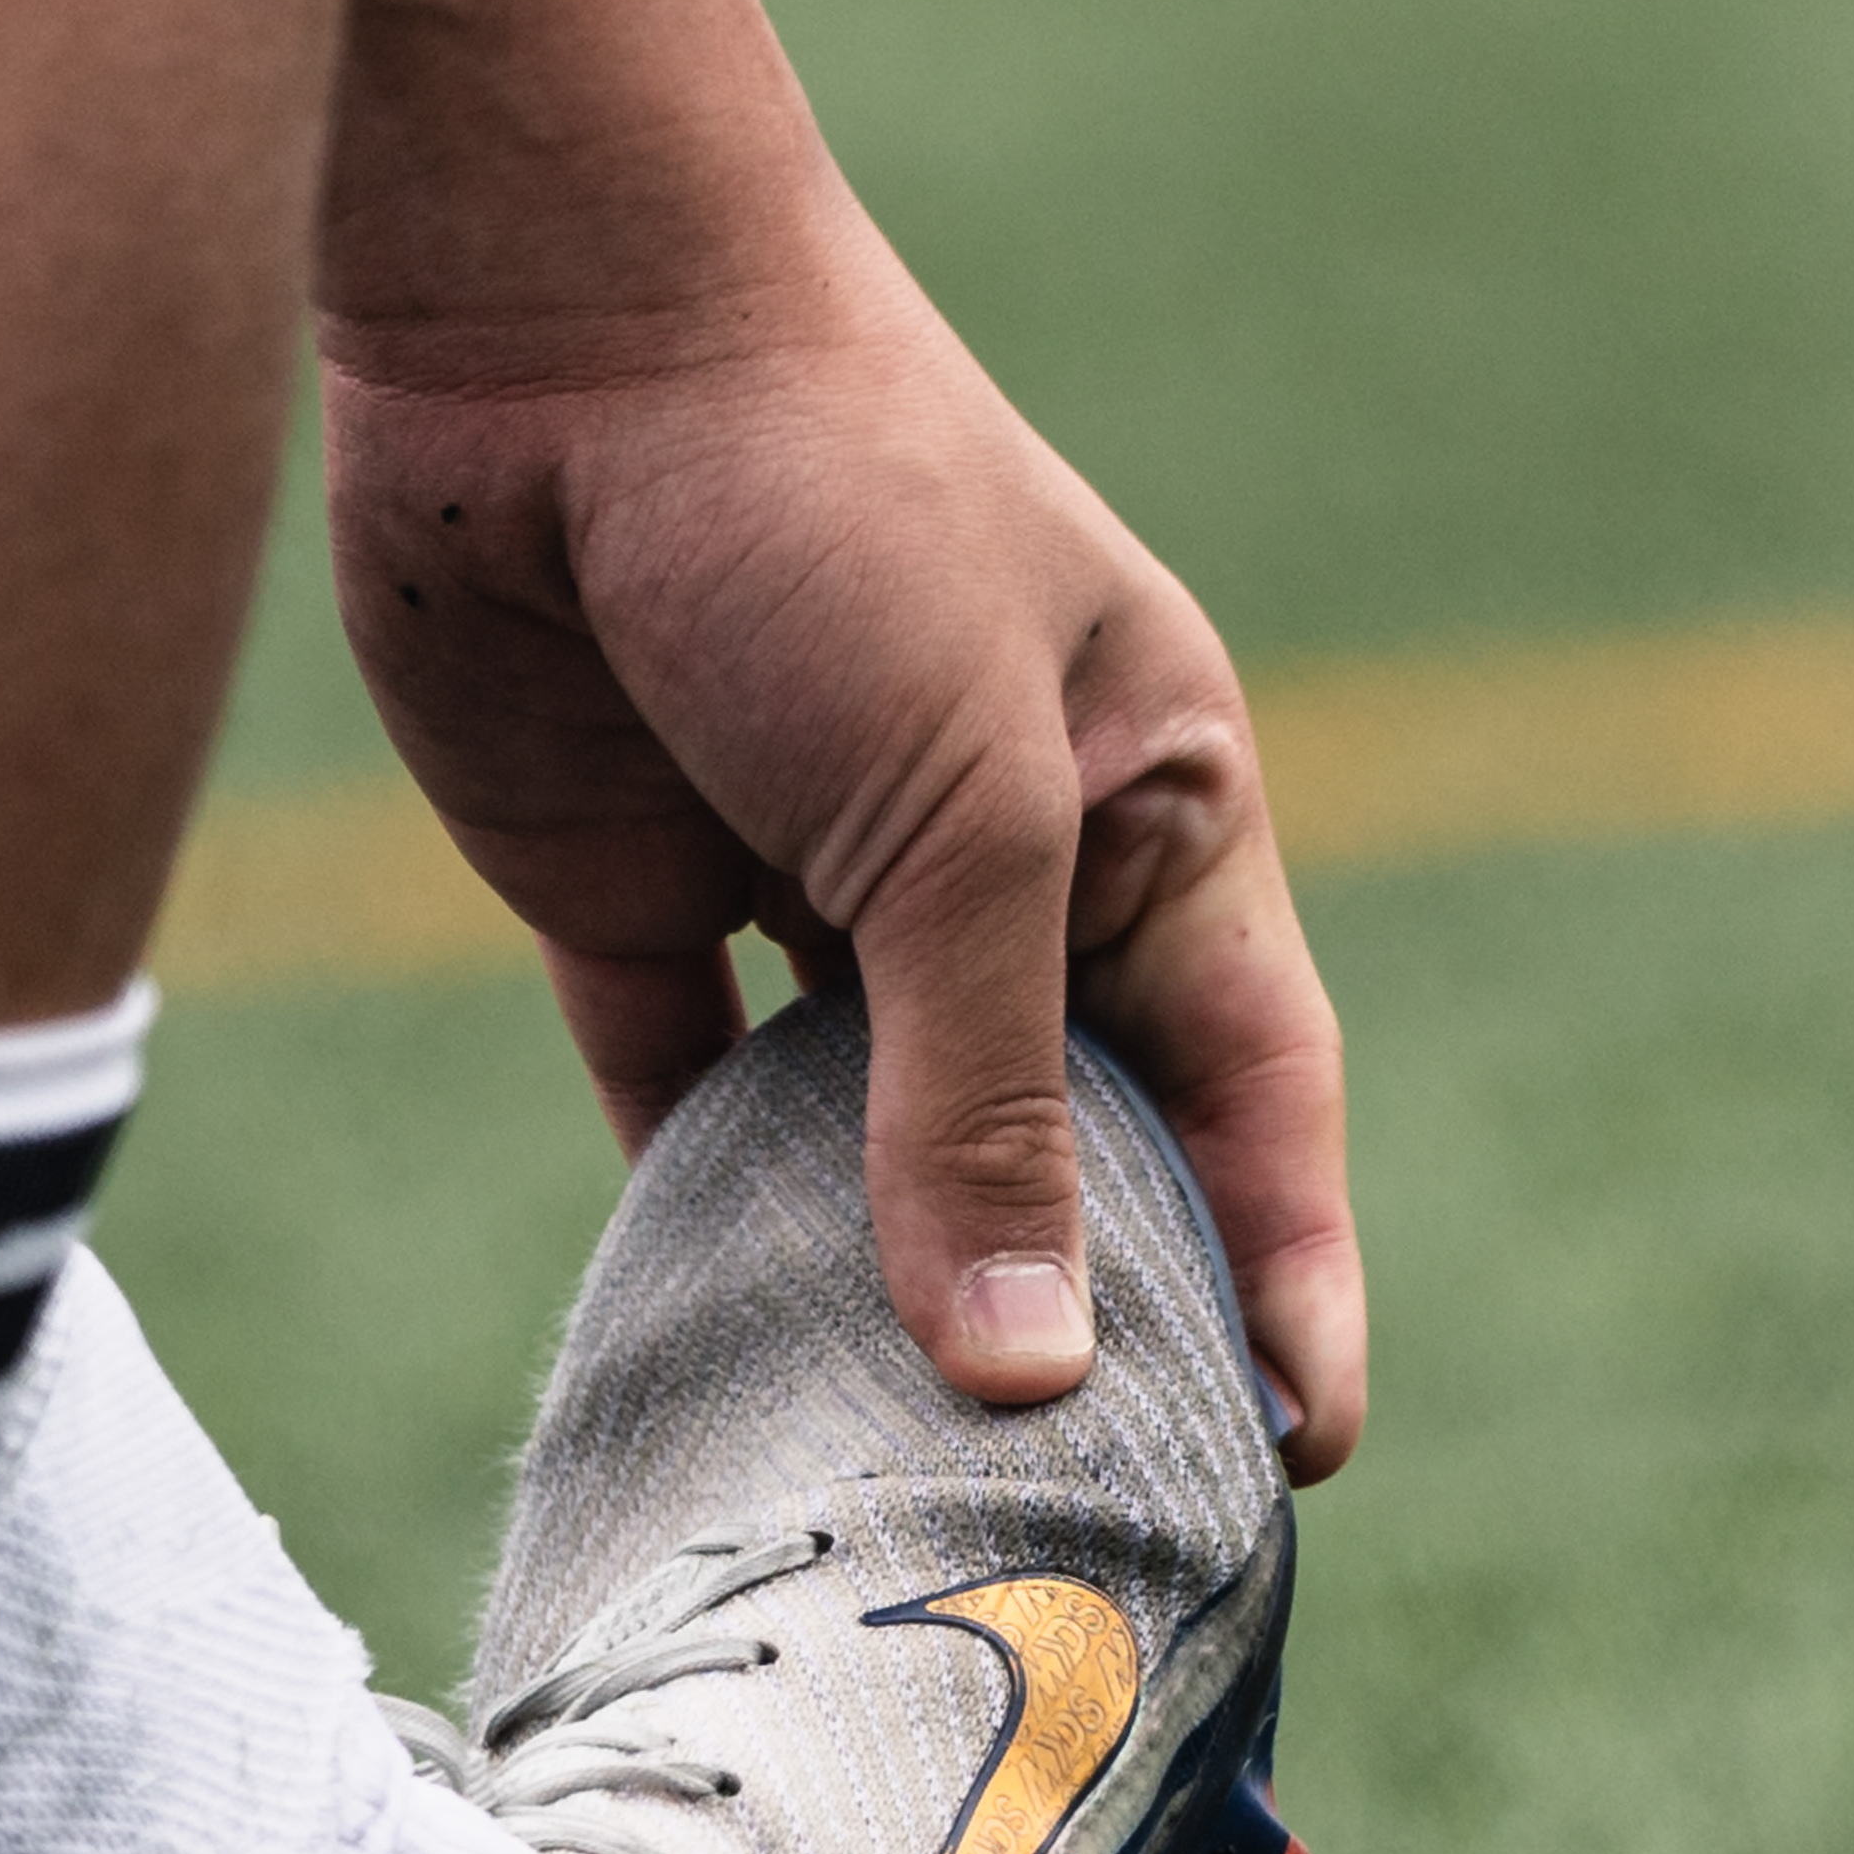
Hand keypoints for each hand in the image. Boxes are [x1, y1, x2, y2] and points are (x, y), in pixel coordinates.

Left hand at [322, 187, 1365, 1478]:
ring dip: (874, 1291)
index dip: (1284, 1265)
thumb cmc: (824, 514)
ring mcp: (808, 878)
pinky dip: (696, 1213)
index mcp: (1148, 803)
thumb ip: (981, 1101)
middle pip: (1058, 1137)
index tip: (1299, 1452)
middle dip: (1075, 1314)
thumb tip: (1021, 1369)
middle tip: (1076, 1520)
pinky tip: (707, 1351)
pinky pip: (683, 1094)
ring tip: (879, 1484)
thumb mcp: (957, 817)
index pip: (1250, 1087)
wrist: (553, 333)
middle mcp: (992, 859)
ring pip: (862, 1143)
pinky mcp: (633, 888)